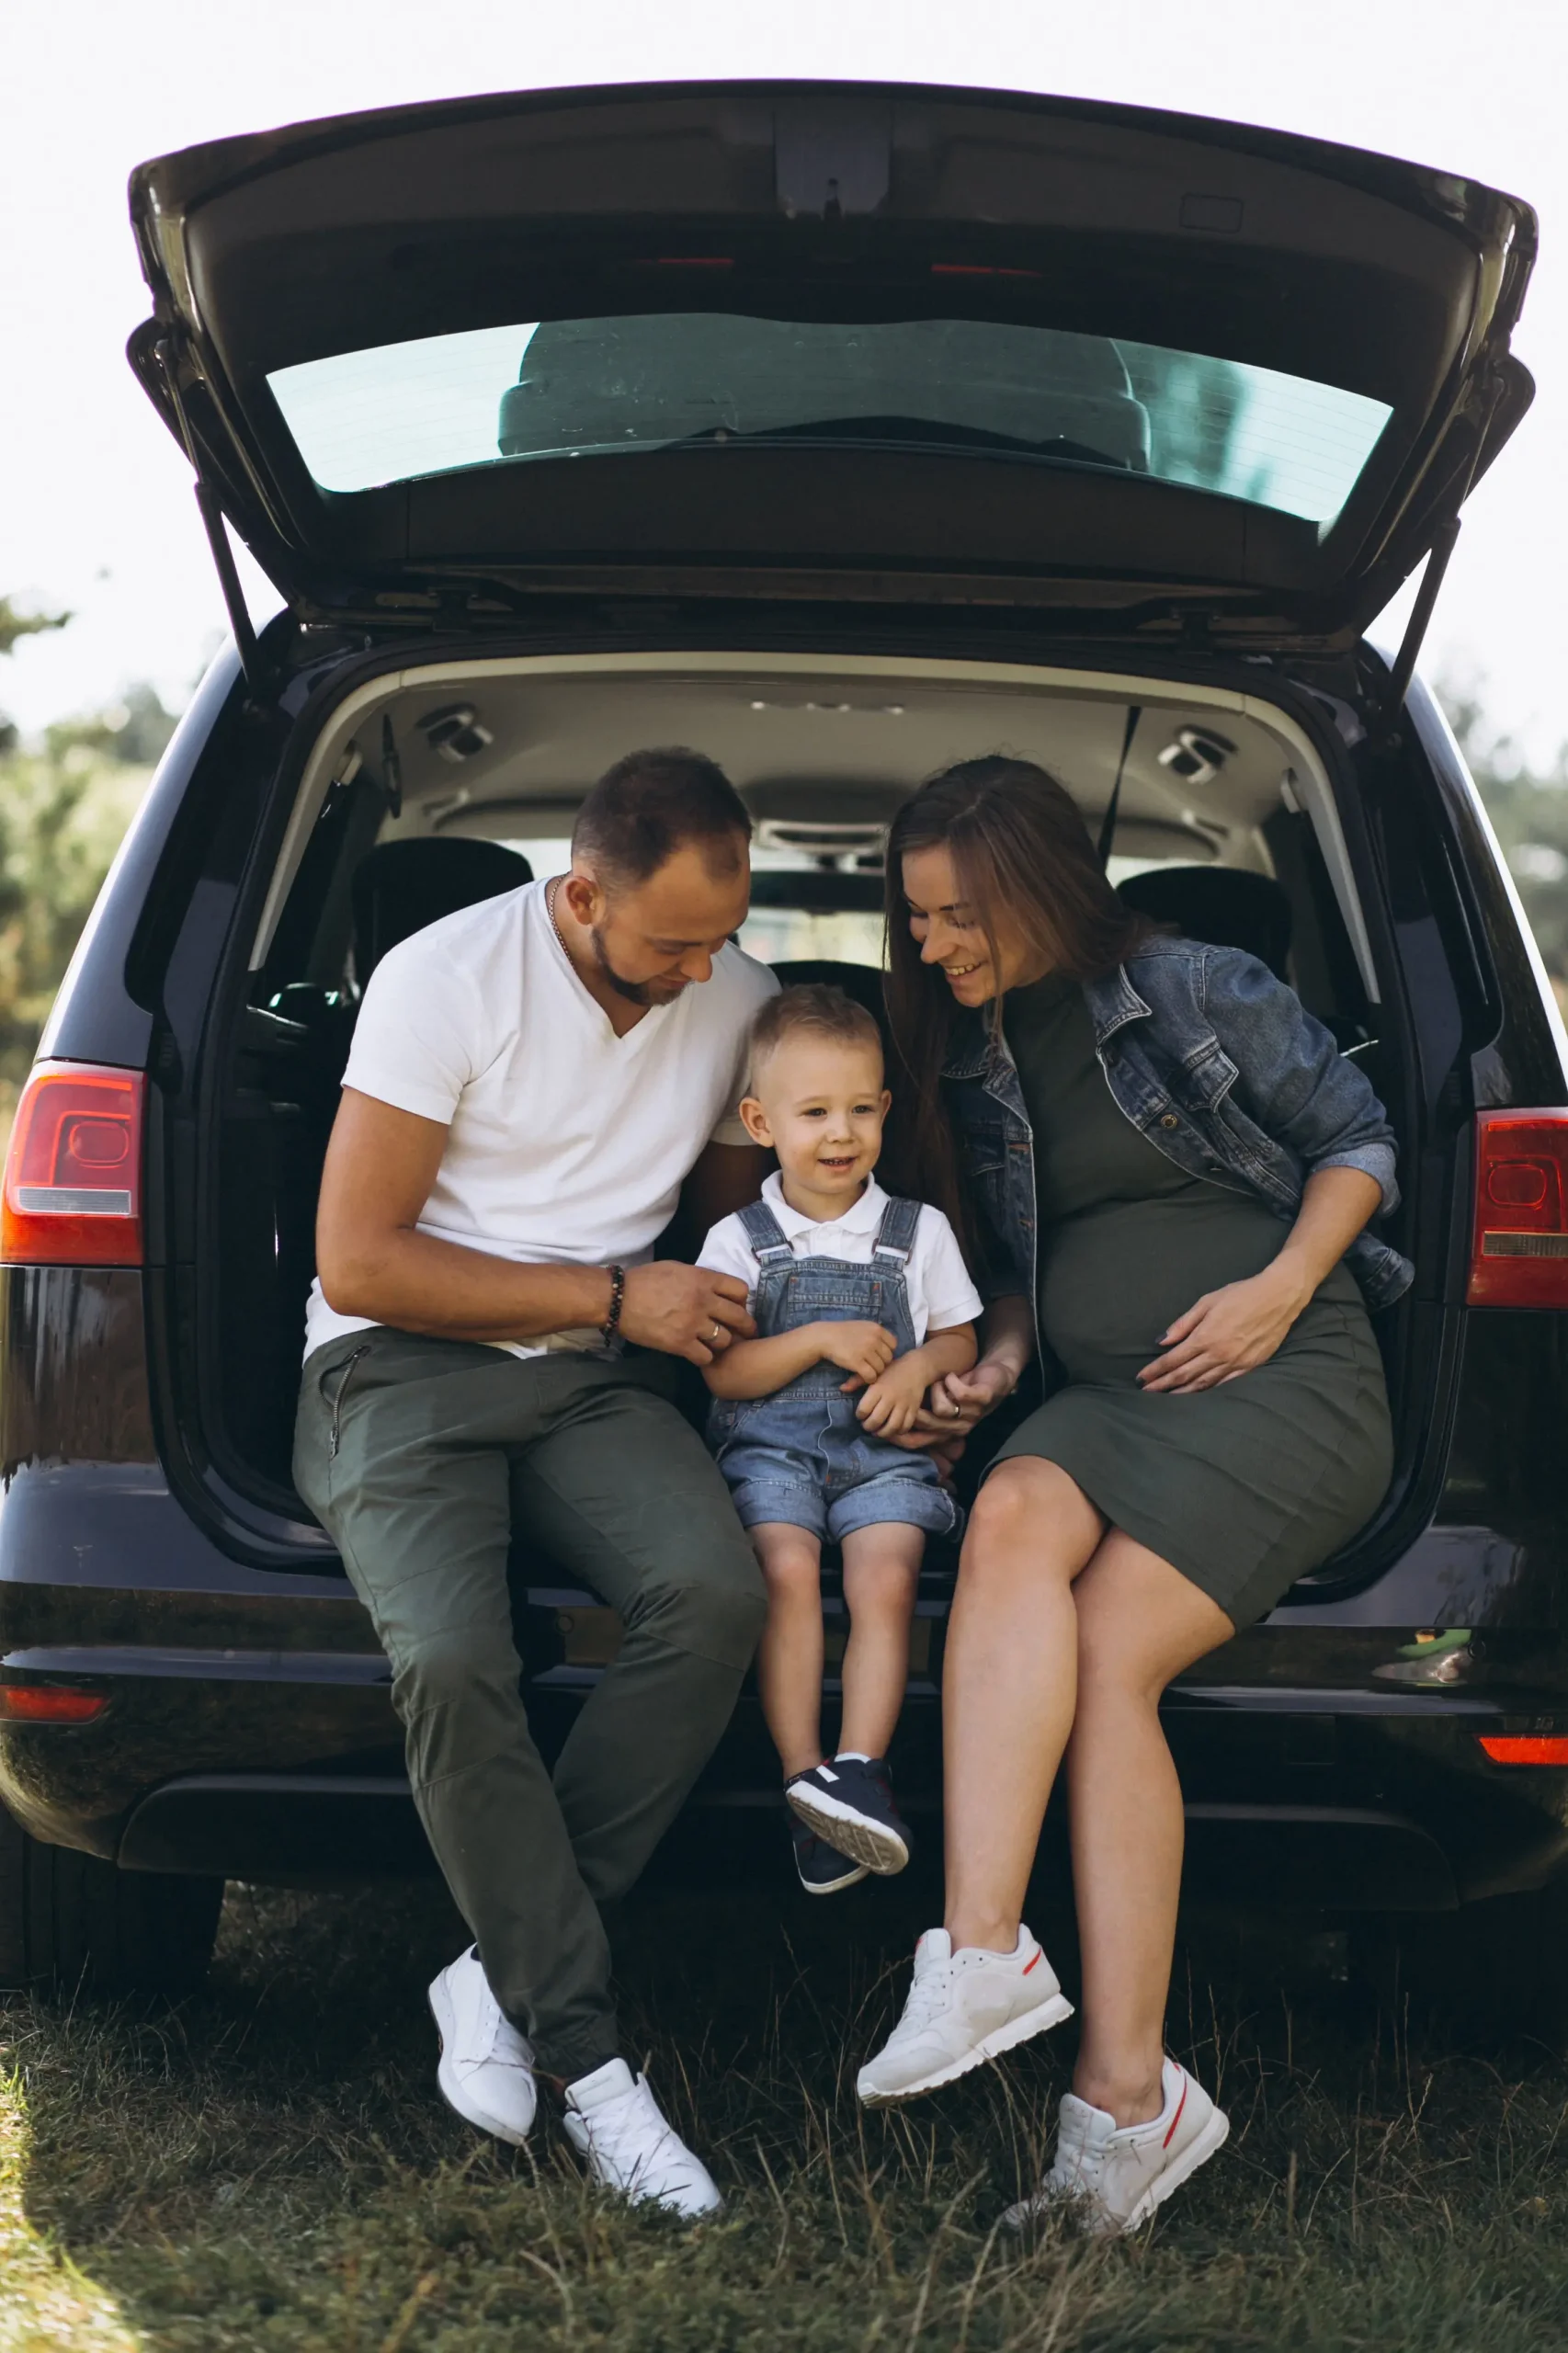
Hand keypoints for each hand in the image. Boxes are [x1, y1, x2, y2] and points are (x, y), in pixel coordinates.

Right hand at [620, 1263, 755, 1365]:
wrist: (618, 1299)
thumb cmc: (644, 1280)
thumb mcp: (677, 1268)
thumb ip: (700, 1278)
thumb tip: (715, 1288)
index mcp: (703, 1279)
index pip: (741, 1290)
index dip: (742, 1300)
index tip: (737, 1307)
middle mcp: (703, 1301)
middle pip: (739, 1317)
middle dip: (745, 1327)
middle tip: (745, 1333)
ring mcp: (693, 1324)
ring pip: (725, 1340)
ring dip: (721, 1343)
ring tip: (714, 1343)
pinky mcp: (681, 1344)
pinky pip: (706, 1357)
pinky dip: (704, 1357)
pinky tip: (698, 1352)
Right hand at [815, 1320, 898, 1387]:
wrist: (825, 1337)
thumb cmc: (844, 1332)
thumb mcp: (863, 1327)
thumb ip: (877, 1334)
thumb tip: (893, 1347)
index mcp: (877, 1329)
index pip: (893, 1345)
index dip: (887, 1352)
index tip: (878, 1355)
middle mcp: (873, 1338)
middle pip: (888, 1358)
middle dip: (881, 1363)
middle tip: (871, 1365)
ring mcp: (866, 1350)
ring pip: (880, 1368)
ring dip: (875, 1372)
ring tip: (866, 1370)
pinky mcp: (857, 1362)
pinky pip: (871, 1376)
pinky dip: (868, 1379)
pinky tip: (862, 1376)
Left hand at [854, 1353, 933, 1436]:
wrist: (916, 1367)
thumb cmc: (892, 1370)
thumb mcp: (874, 1373)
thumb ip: (857, 1381)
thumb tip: (842, 1389)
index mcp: (878, 1388)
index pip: (864, 1409)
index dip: (859, 1415)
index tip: (860, 1415)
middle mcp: (890, 1398)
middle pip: (876, 1420)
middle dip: (868, 1427)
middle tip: (867, 1425)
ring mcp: (903, 1404)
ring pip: (892, 1427)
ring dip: (883, 1433)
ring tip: (878, 1431)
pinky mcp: (914, 1409)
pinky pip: (906, 1426)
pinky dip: (898, 1432)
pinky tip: (893, 1429)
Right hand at [885, 1354, 1019, 1453]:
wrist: (996, 1374)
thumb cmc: (962, 1388)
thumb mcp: (937, 1401)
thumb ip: (918, 1410)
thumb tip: (889, 1416)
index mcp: (946, 1432)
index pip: (919, 1442)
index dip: (902, 1436)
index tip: (886, 1425)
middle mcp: (959, 1429)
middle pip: (929, 1426)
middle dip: (917, 1409)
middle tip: (910, 1394)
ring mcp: (973, 1415)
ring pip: (943, 1409)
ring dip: (937, 1390)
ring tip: (941, 1382)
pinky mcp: (983, 1399)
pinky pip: (960, 1394)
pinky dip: (952, 1381)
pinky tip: (952, 1377)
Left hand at [1137, 1264, 1307, 1393]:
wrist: (1279, 1297)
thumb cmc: (1241, 1294)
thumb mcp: (1207, 1302)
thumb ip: (1183, 1323)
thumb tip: (1161, 1341)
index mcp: (1205, 1337)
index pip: (1173, 1360)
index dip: (1155, 1371)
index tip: (1140, 1379)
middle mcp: (1218, 1354)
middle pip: (1184, 1376)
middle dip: (1162, 1385)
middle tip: (1146, 1393)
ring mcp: (1235, 1363)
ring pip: (1203, 1384)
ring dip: (1182, 1393)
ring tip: (1166, 1399)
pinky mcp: (1250, 1367)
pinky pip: (1224, 1384)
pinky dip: (1208, 1392)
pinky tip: (1197, 1395)